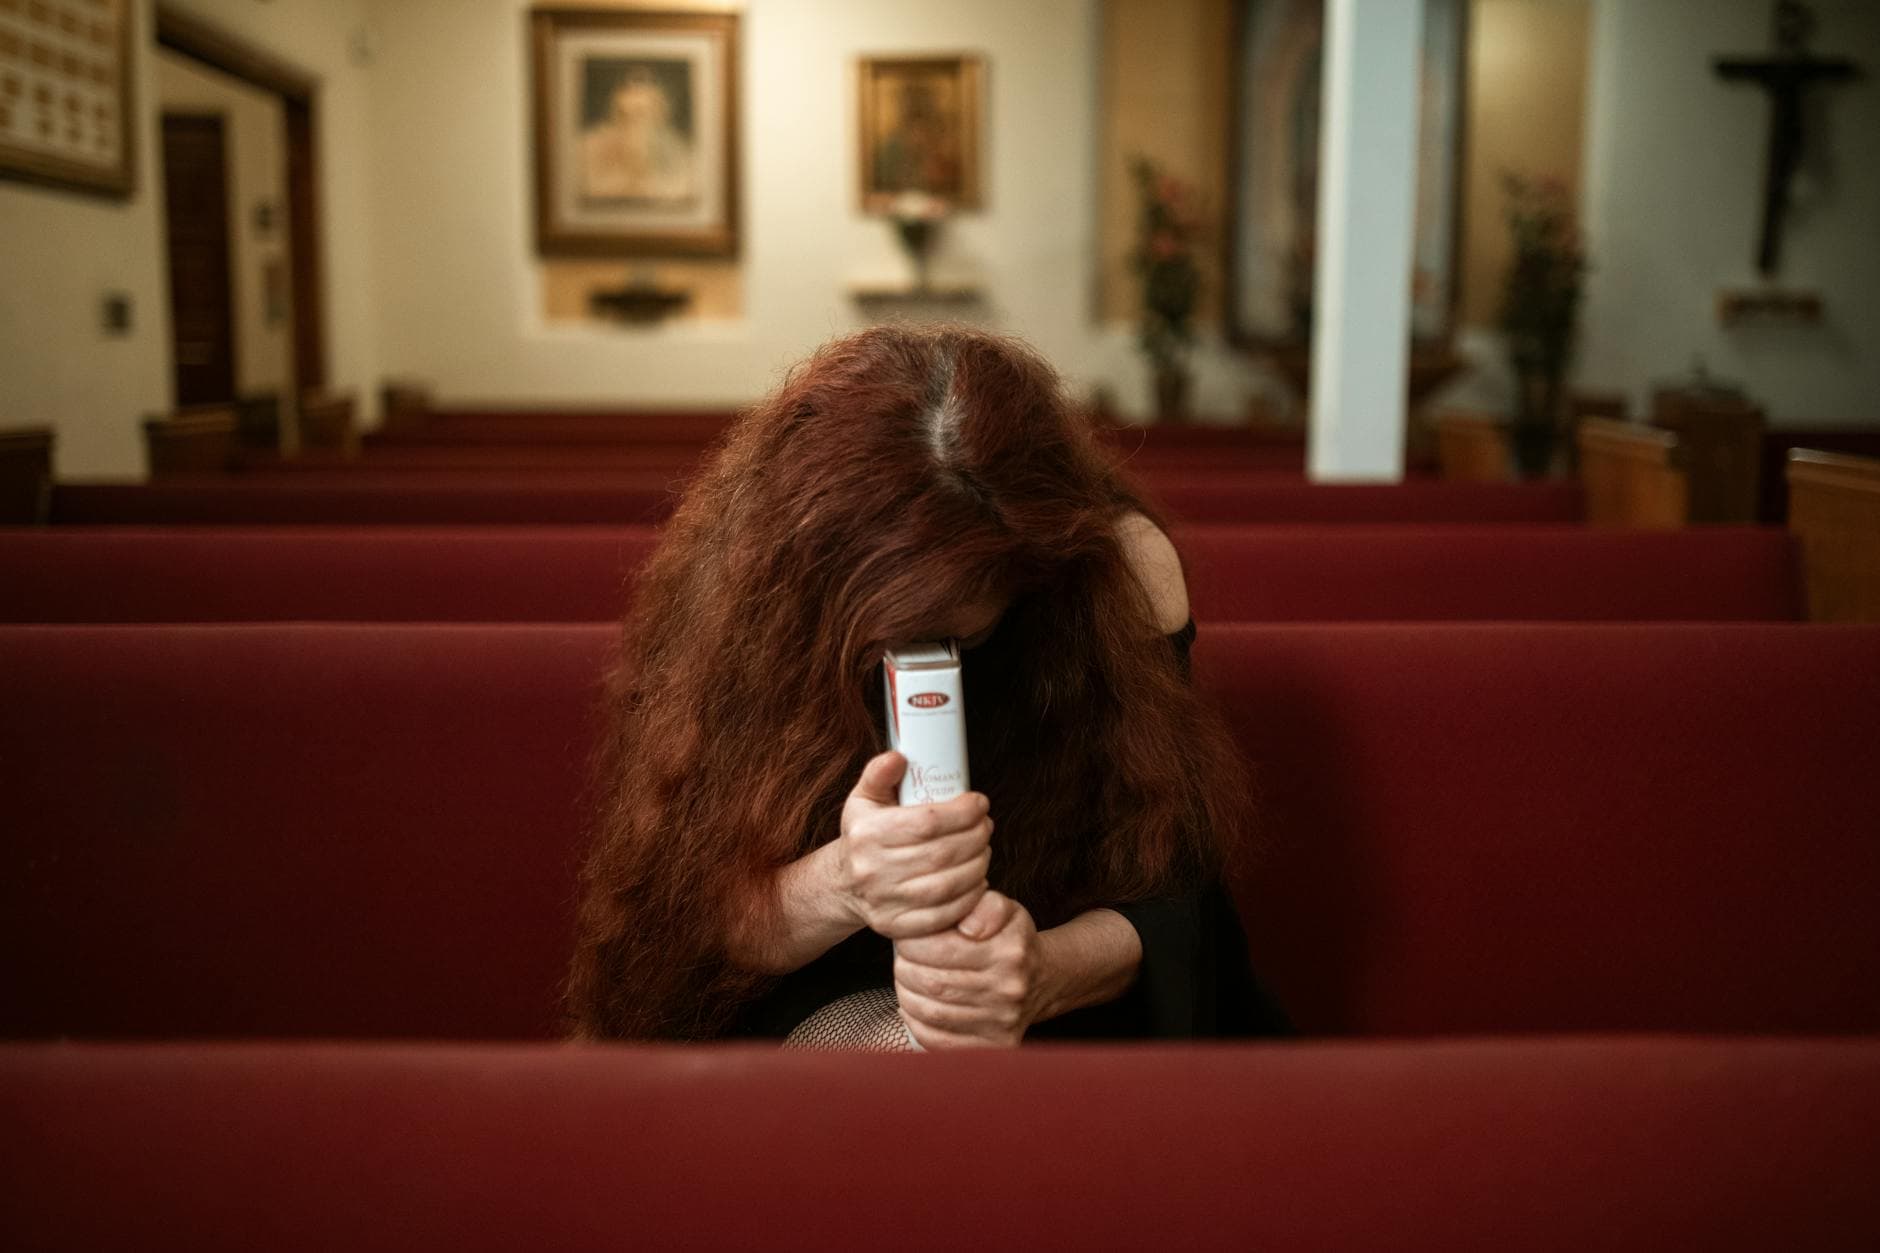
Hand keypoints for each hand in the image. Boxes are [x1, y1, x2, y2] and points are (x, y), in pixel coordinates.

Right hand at [834, 751, 993, 940]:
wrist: (845, 883)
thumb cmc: (864, 834)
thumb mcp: (864, 798)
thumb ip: (879, 773)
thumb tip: (899, 757)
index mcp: (866, 834)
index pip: (926, 823)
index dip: (961, 812)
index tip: (979, 803)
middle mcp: (872, 871)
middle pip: (941, 855)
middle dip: (975, 837)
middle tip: (986, 825)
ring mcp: (884, 903)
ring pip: (947, 886)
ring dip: (977, 865)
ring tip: (984, 849)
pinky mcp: (896, 927)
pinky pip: (943, 915)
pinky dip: (969, 897)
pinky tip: (977, 879)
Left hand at [892, 890, 1042, 1048]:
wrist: (1042, 980)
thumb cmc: (1010, 941)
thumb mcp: (1004, 910)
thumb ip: (985, 906)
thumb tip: (967, 926)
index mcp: (1008, 951)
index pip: (940, 949)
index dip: (912, 944)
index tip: (907, 939)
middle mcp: (1008, 989)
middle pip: (932, 983)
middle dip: (905, 969)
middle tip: (902, 960)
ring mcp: (1001, 1022)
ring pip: (931, 1012)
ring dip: (906, 994)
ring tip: (907, 980)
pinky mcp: (993, 1046)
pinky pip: (938, 1040)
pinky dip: (916, 1022)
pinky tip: (915, 1006)